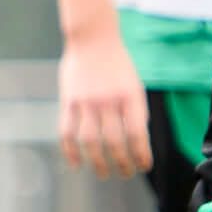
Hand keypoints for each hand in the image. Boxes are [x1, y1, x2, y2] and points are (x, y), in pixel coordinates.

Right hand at [55, 29, 150, 178]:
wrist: (93, 38)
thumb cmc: (117, 64)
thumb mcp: (134, 85)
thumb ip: (135, 111)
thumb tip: (137, 141)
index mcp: (130, 96)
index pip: (138, 133)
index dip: (141, 154)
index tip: (143, 166)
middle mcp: (108, 100)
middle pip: (115, 141)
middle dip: (121, 163)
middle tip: (125, 174)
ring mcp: (86, 101)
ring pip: (91, 140)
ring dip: (97, 162)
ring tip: (103, 173)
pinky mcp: (69, 101)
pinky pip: (67, 131)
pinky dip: (70, 151)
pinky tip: (76, 164)